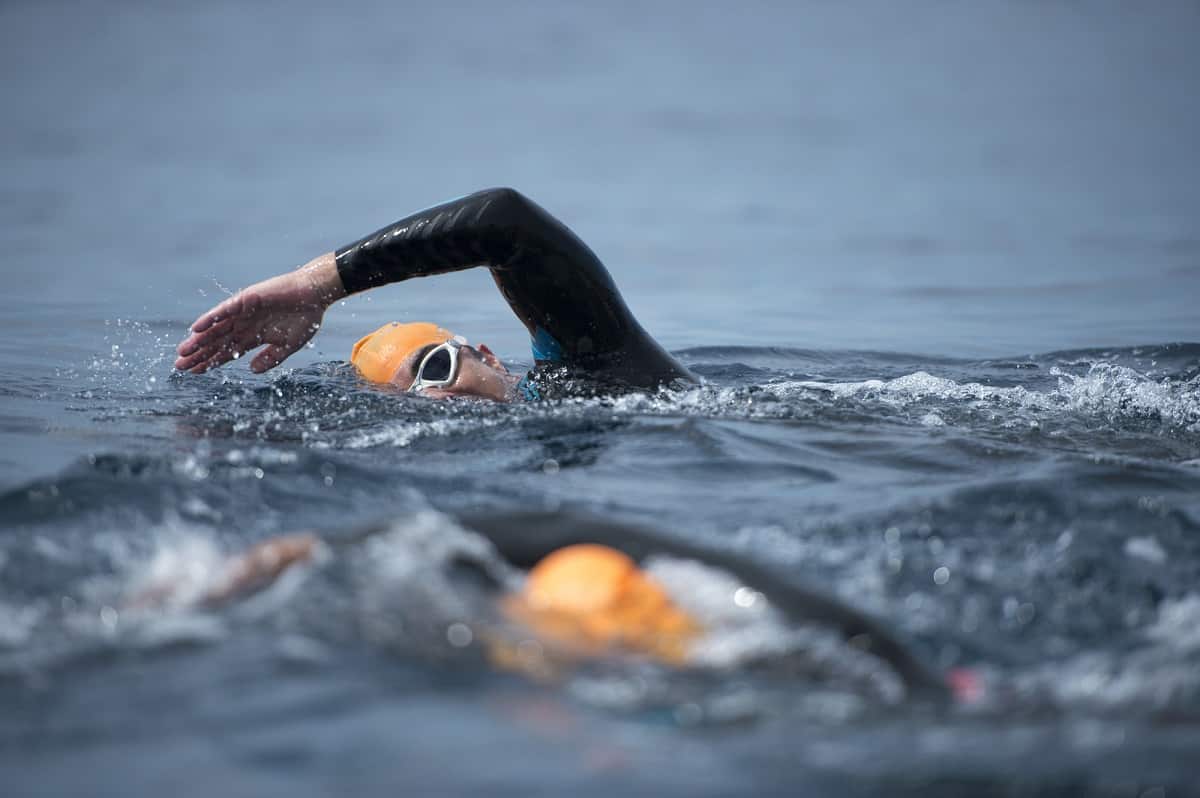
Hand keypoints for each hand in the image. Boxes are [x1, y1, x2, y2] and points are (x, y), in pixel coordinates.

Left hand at [174, 253, 345, 373]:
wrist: (315, 294)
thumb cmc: (305, 317)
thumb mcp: (289, 345)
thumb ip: (271, 358)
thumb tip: (252, 370)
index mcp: (254, 336)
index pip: (227, 352)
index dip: (211, 362)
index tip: (195, 372)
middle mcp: (244, 324)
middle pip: (216, 342)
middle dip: (199, 354)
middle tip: (179, 366)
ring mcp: (243, 311)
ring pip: (216, 328)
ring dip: (200, 339)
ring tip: (183, 351)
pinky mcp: (246, 299)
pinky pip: (224, 310)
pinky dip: (210, 318)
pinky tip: (196, 328)